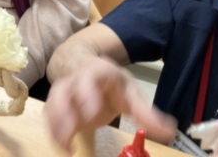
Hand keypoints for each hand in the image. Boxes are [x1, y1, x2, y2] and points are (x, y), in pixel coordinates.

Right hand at [44, 56, 175, 152]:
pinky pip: (50, 117)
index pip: (89, 77)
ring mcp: (62, 91)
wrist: (85, 69)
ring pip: (52, 105)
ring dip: (56, 126)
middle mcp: (74, 80)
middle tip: (71, 131)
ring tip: (66, 148)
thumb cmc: (110, 83)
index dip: (87, 93)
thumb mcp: (130, 92)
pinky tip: (65, 148)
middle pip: (62, 91)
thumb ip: (146, 113)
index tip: (90, 111)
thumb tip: (168, 131)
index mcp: (96, 72)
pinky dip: (54, 133)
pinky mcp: (55, 105)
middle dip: (64, 112)